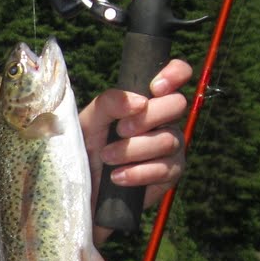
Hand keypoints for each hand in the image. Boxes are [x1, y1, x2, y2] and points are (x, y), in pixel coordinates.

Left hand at [79, 57, 191, 235]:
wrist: (81, 187)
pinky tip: (117, 177)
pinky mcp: (170, 174)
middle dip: (148, 117)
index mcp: (147, 99)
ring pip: (169, 139)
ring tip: (108, 158)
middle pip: (178, 104)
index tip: (155, 88)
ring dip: (134, 149)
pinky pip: (165, 169)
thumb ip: (109, 103)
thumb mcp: (89, 121)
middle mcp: (164, 120)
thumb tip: (138, 101)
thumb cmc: (85, 147)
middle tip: (121, 130)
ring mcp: (171, 146)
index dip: (175, 73)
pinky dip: (137, 173)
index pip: (178, 73)